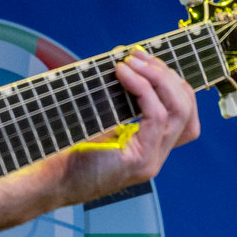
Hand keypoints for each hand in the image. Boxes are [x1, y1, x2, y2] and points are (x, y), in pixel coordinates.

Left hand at [61, 49, 199, 201]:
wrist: (50, 180)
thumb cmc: (67, 150)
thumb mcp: (100, 120)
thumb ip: (118, 102)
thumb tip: (124, 63)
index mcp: (150, 145)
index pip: (184, 113)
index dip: (170, 82)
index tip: (145, 59)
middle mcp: (157, 155)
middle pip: (186, 109)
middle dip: (166, 75)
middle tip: (139, 55)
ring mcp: (152, 160)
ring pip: (179, 111)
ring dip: (156, 78)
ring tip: (131, 61)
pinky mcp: (140, 161)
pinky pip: (157, 118)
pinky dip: (143, 90)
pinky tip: (124, 75)